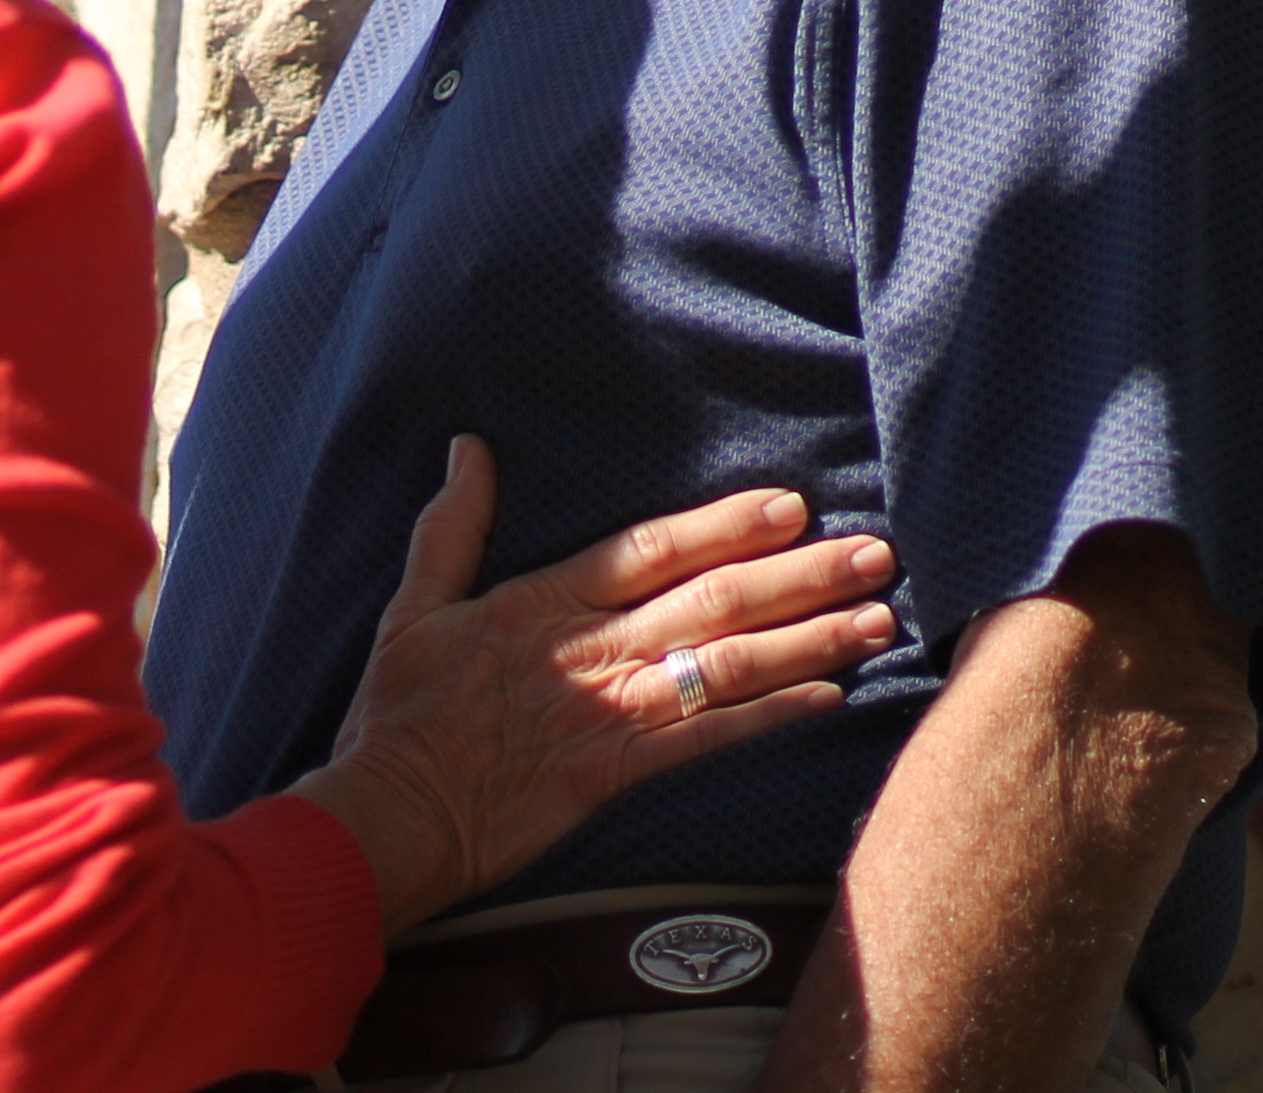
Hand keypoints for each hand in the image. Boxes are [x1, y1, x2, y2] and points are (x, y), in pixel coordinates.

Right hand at [287, 437, 897, 935]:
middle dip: (798, 575)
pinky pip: (704, 741)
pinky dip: (769, 719)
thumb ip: (450, 527)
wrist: (387, 815)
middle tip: (873, 553)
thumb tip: (470, 448)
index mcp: (539, 601)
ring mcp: (602, 713)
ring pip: (722, 666)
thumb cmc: (397, 714)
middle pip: (709, 601)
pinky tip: (827, 700)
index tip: (791, 506)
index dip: (724, 524)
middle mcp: (584, 649)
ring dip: (807, 641)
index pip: (647, 549)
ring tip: (875, 618)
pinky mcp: (610, 775)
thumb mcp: (411, 607)